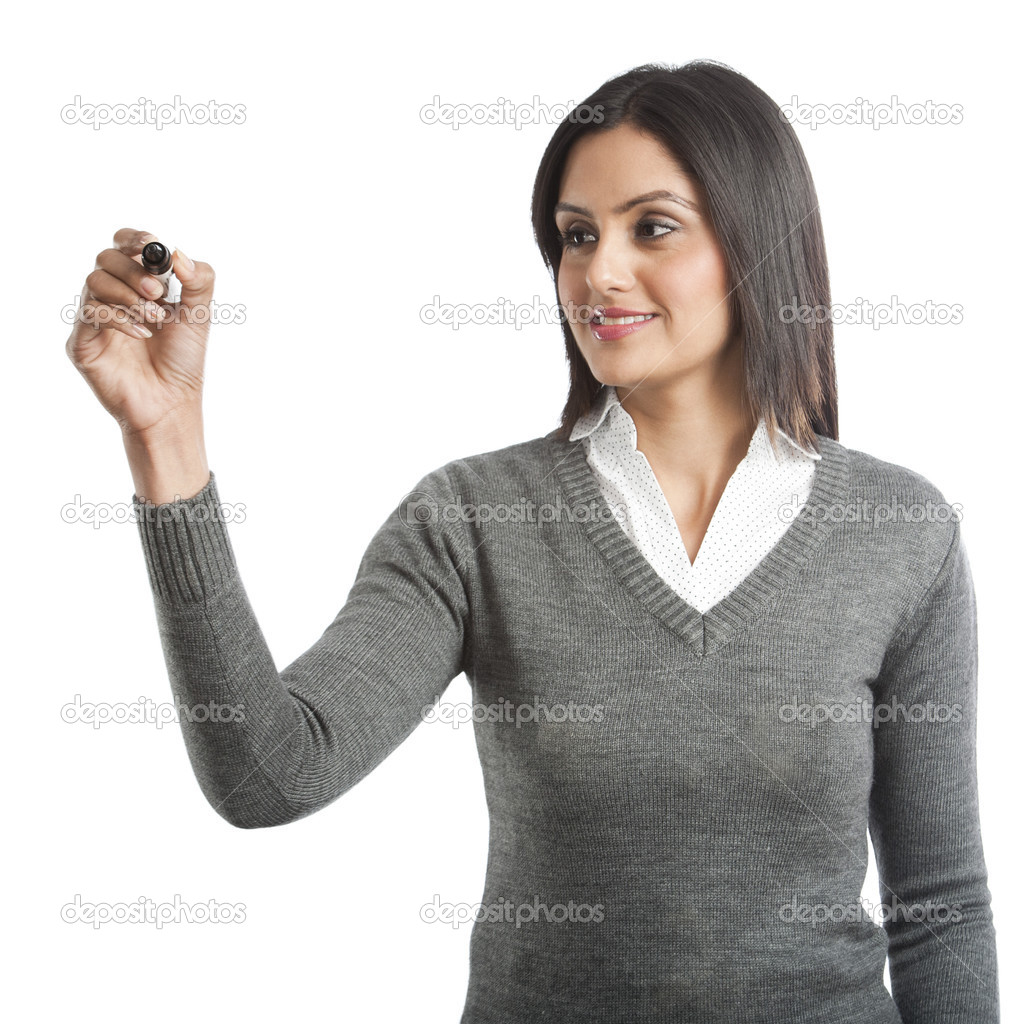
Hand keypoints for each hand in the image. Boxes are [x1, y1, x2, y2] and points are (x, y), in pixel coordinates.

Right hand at [66, 226, 214, 440]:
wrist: (172, 402)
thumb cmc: (182, 360)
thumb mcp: (199, 317)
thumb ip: (198, 282)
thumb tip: (179, 253)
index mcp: (138, 284)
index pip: (123, 245)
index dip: (133, 239)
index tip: (152, 245)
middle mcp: (113, 296)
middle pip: (107, 258)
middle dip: (135, 272)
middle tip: (158, 294)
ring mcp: (95, 318)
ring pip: (95, 281)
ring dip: (128, 296)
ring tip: (154, 320)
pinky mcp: (83, 341)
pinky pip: (89, 312)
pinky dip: (118, 318)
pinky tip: (141, 334)